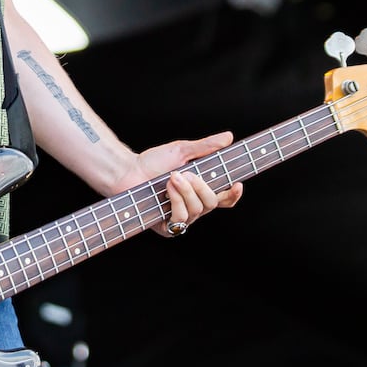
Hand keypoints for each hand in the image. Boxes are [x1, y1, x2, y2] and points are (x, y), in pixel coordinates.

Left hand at [123, 131, 243, 237]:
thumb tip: (229, 137)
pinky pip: (181, 220)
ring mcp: (181, 218)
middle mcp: (193, 206)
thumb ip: (206, 146)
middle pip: (212, 203)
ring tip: (172, 178)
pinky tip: (167, 190)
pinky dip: (176, 202)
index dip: (233, 194)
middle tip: (187, 173)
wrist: (128, 172)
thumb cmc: (152, 162)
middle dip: (202, 187)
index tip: (238, 184)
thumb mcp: (182, 150)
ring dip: (186, 192)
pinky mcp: (168, 229)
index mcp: (199, 190)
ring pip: (198, 210)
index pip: (224, 198)